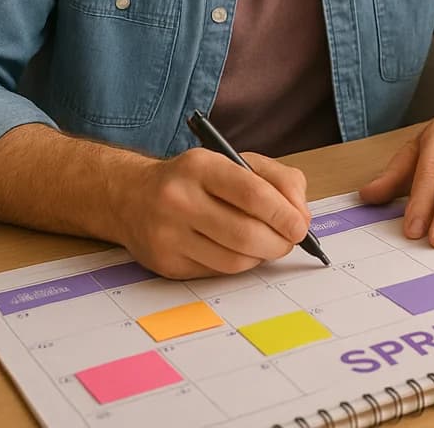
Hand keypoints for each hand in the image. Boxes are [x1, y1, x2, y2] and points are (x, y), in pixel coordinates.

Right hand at [112, 149, 311, 278]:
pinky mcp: (166, 263)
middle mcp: (179, 199)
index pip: (251, 193)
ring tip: (266, 245)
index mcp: (201, 166)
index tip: (300, 225)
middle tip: (290, 241)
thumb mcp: (236, 162)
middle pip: (245, 233)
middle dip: (279, 242)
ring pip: (234, 259)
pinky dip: (238, 264)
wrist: (131, 197)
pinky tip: (239, 251)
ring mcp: (168, 234)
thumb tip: (302, 217)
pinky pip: (217, 272)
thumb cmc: (195, 179)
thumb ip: (279, 181)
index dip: (283, 213)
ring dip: (261, 256)